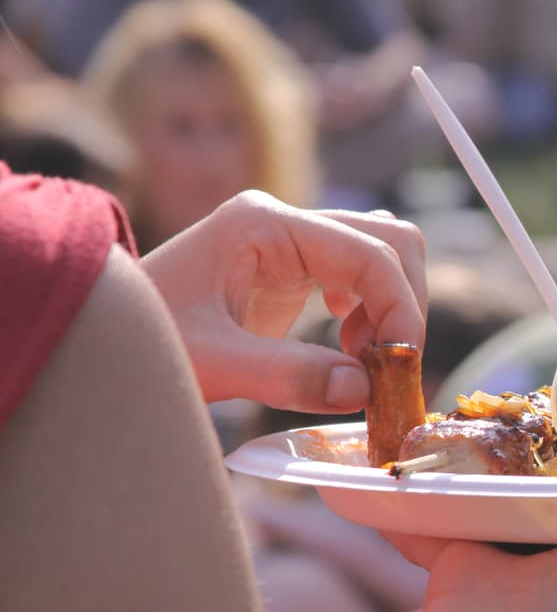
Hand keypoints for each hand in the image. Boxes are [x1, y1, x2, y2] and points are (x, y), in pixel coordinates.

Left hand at [142, 191, 426, 412]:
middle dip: (404, 302)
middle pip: (389, 239)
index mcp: (263, 225)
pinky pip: (359, 274)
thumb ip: (289, 375)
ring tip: (364, 358)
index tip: (400, 366)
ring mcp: (289, 241)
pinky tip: (347, 347)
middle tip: (389, 365)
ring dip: (392, 305)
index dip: (400, 308)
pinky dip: (373, 311)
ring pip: (382, 253)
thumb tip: (362, 389)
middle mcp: (283, 221)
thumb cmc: (143, 342)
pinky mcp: (292, 267)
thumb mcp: (213, 362)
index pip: (368, 253)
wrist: (97, 336)